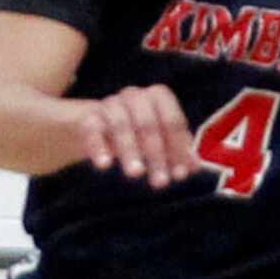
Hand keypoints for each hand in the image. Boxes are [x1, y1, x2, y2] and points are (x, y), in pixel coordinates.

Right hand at [79, 84, 195, 186]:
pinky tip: (104, 165)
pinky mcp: (87, 118)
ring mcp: (109, 105)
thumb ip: (174, 152)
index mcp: (157, 96)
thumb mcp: (155, 141)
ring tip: (136, 174)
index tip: (181, 174)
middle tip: (160, 182)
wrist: (89, 125)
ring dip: (130, 151)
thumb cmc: (132, 133)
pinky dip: (98, 147)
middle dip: (156, 154)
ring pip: (121, 125)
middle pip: (148, 124)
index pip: (172, 121)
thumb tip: (192, 169)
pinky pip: (92, 130)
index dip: (179, 148)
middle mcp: (133, 96)